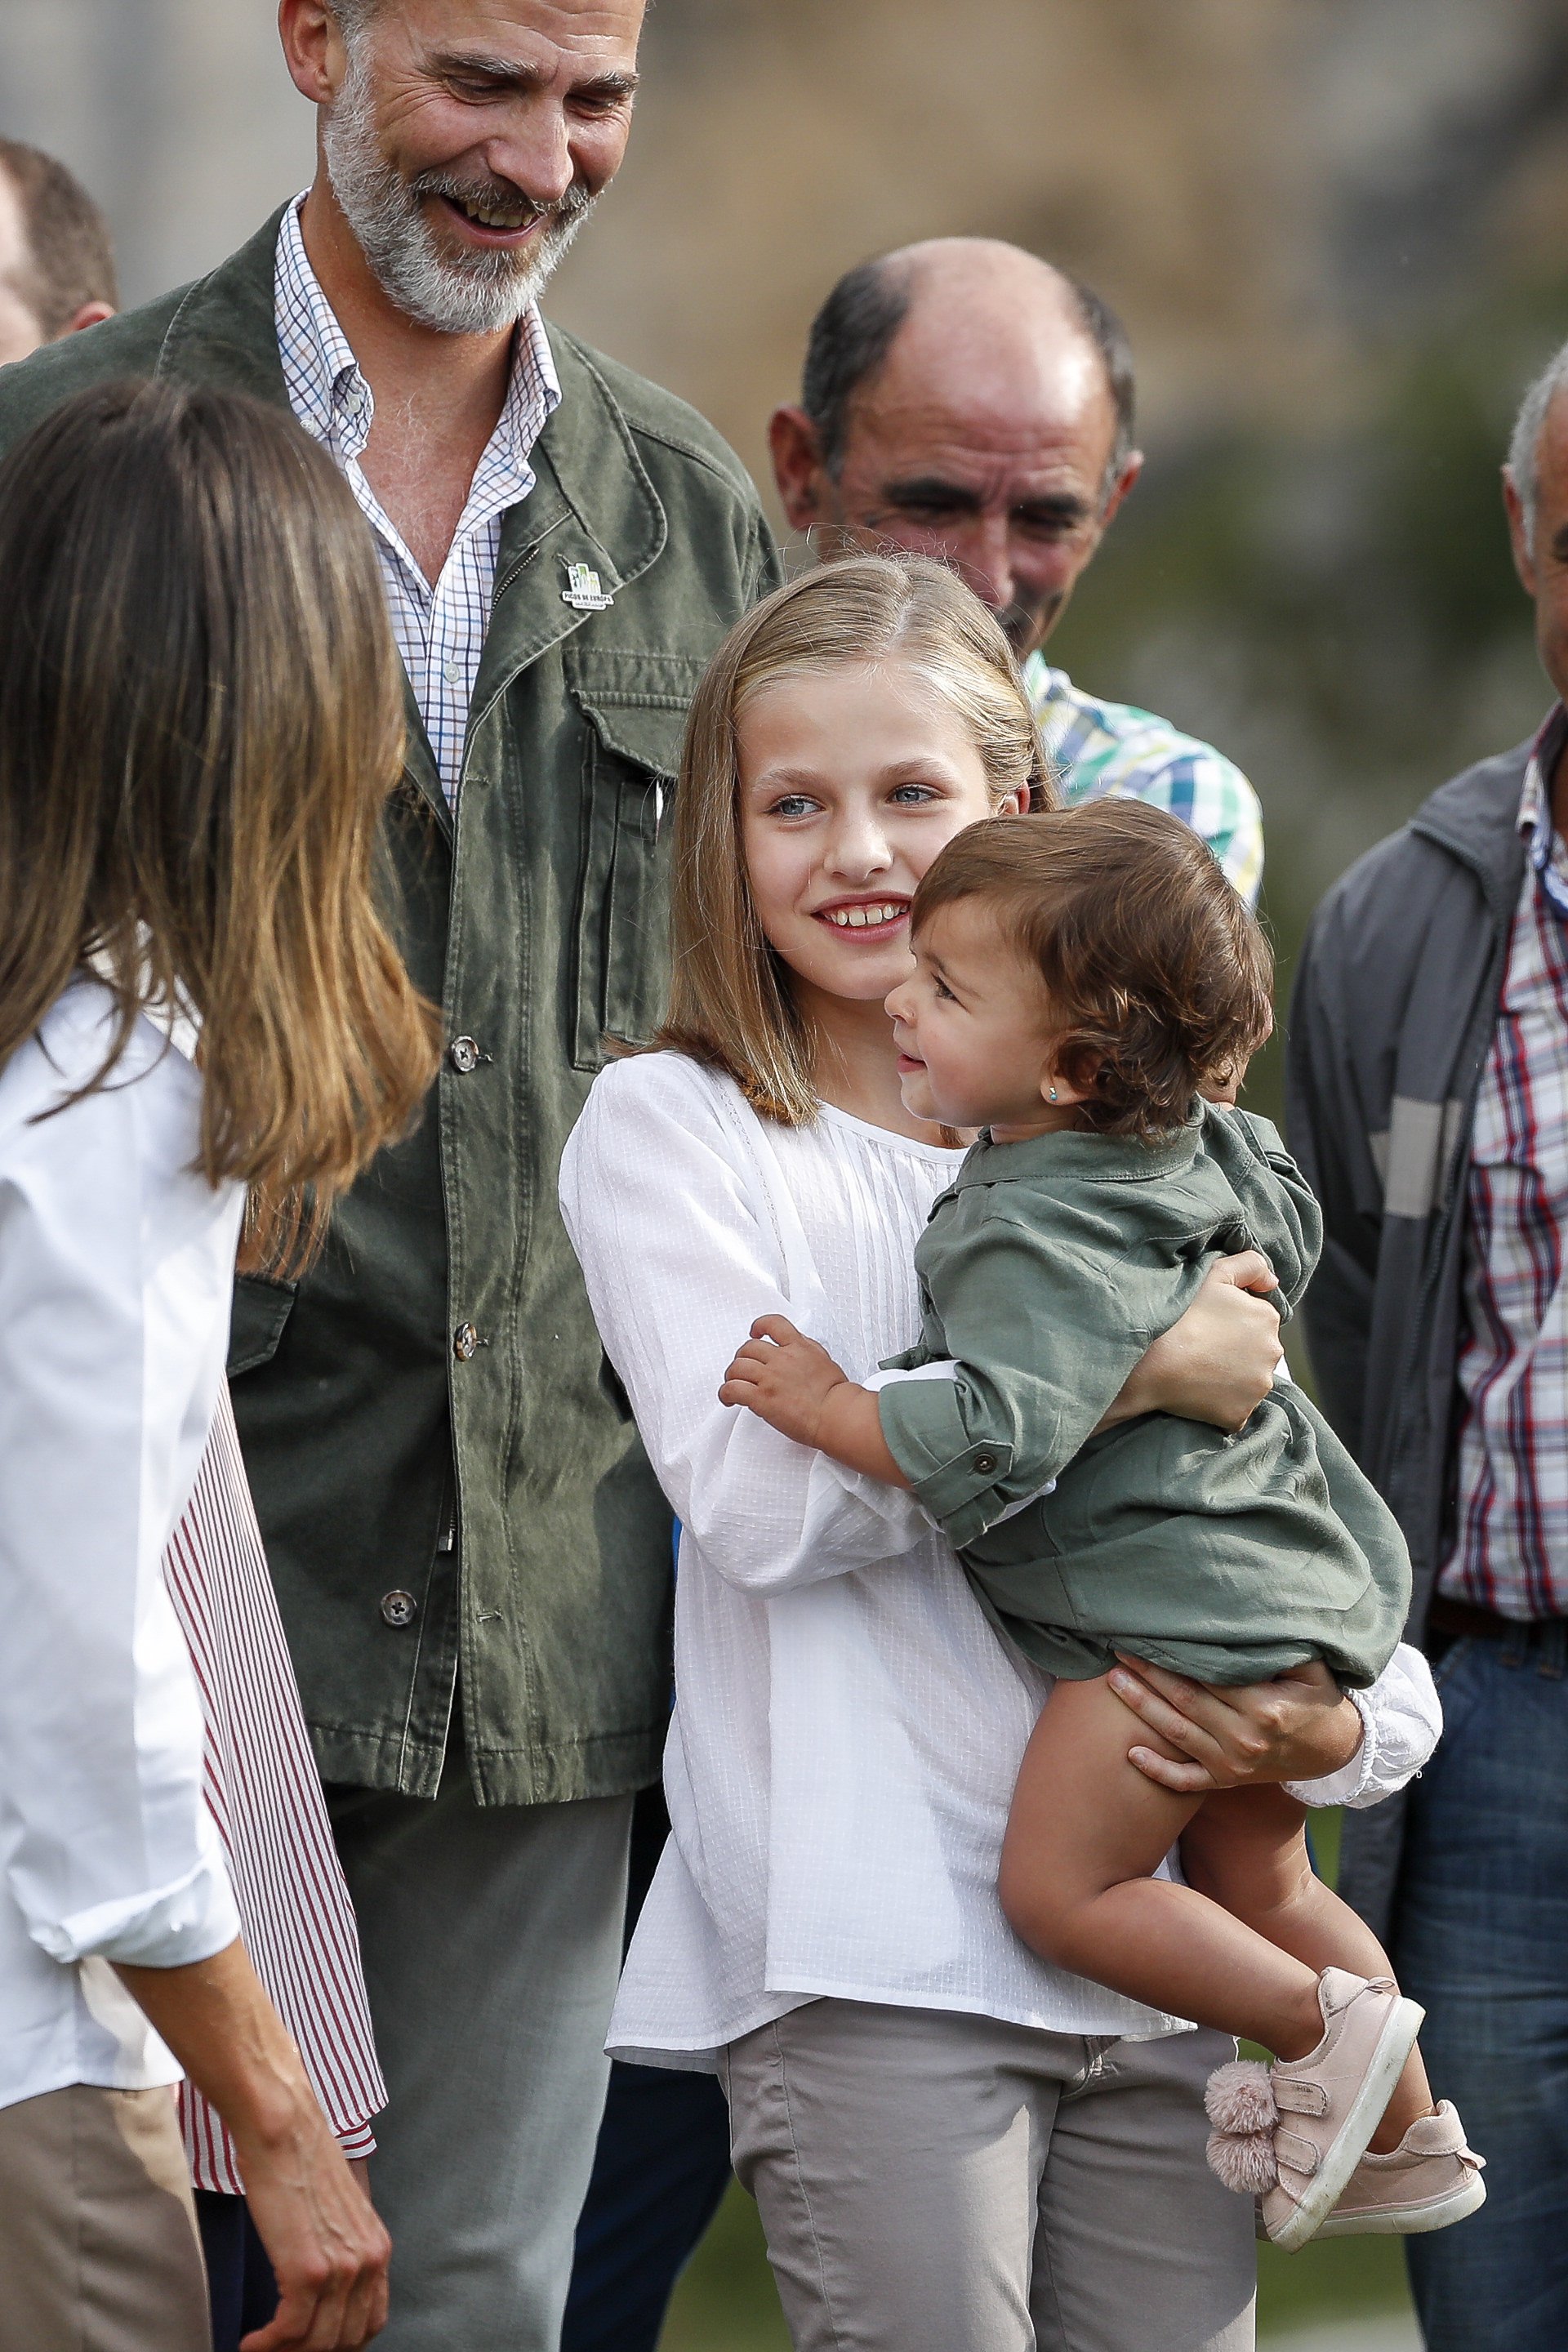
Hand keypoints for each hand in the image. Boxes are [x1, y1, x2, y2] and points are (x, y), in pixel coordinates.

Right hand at [236, 2103, 390, 2350]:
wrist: (283, 2129)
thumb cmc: (300, 2164)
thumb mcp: (337, 2214)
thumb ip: (341, 2251)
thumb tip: (323, 2291)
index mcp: (377, 2249)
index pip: (370, 2323)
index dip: (339, 2344)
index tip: (309, 2346)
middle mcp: (368, 2261)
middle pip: (344, 2340)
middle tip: (278, 2349)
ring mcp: (341, 2268)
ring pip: (317, 2343)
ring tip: (260, 2348)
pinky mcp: (308, 2270)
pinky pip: (290, 2332)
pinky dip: (267, 2345)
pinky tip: (251, 2342)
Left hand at [720, 1314, 853, 1447]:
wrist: (836, 1414)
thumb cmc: (835, 1395)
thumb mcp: (823, 1360)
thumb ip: (806, 1352)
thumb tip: (798, 1350)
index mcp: (798, 1347)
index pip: (773, 1324)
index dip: (759, 1326)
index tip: (755, 1332)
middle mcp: (782, 1359)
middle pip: (748, 1348)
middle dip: (742, 1357)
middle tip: (743, 1368)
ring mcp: (770, 1377)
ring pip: (737, 1367)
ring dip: (731, 1376)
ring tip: (733, 1384)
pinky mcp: (761, 1398)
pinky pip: (732, 1389)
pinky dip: (725, 1393)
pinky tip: (728, 1399)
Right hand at [1103, 1252, 1281, 1435]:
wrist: (1152, 1363)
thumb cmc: (1181, 1316)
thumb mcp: (1214, 1274)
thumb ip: (1250, 1265)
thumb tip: (1272, 1281)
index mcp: (1268, 1319)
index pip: (1256, 1319)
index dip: (1231, 1321)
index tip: (1209, 1324)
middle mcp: (1272, 1354)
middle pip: (1256, 1351)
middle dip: (1237, 1349)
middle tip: (1203, 1347)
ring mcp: (1258, 1387)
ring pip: (1249, 1379)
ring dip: (1231, 1376)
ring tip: (1200, 1368)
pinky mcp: (1241, 1414)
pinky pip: (1236, 1407)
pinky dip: (1222, 1402)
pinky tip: (1200, 1390)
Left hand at [1107, 1655, 1363, 1795]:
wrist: (1334, 1751)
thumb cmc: (1318, 1700)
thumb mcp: (1311, 1668)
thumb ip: (1278, 1648)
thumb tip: (1242, 1621)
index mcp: (1264, 1707)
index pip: (1209, 1675)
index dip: (1176, 1655)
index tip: (1152, 1634)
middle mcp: (1244, 1738)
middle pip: (1184, 1700)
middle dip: (1148, 1673)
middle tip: (1119, 1649)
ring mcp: (1232, 1764)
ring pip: (1176, 1734)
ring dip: (1141, 1708)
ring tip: (1115, 1681)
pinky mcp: (1226, 1781)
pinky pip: (1185, 1780)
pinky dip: (1157, 1771)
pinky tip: (1130, 1754)